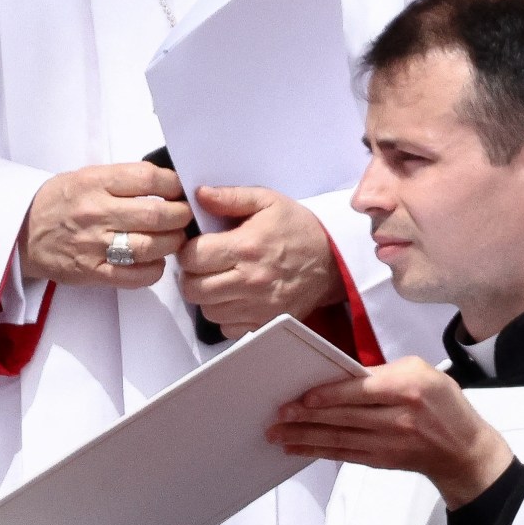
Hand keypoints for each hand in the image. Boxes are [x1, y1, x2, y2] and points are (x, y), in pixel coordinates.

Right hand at [18, 163, 191, 286]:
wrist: (20, 233)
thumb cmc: (56, 203)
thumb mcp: (83, 177)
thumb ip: (121, 180)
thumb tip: (166, 185)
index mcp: (93, 182)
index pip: (149, 178)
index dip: (174, 184)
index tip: (179, 190)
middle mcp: (95, 212)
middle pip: (157, 215)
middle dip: (181, 216)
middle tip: (183, 216)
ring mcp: (94, 244)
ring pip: (151, 246)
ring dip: (172, 243)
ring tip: (172, 238)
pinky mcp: (92, 271)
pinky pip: (137, 275)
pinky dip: (155, 269)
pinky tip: (153, 261)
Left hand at [175, 185, 343, 336]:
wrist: (335, 262)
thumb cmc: (298, 229)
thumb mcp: (268, 202)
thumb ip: (231, 197)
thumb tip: (198, 195)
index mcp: (246, 248)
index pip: (191, 257)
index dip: (188, 251)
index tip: (199, 247)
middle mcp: (249, 281)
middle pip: (193, 288)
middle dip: (192, 275)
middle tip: (206, 266)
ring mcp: (258, 307)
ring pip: (207, 310)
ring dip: (207, 296)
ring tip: (221, 280)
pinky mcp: (266, 324)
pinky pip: (227, 329)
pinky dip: (226, 316)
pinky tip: (236, 298)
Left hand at [267, 357, 514, 508]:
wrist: (466, 451)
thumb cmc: (442, 403)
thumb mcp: (424, 374)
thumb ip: (383, 372)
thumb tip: (342, 376)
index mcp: (410, 388)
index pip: (362, 391)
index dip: (331, 395)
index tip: (304, 397)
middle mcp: (400, 417)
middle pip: (346, 416)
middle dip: (308, 417)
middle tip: (279, 415)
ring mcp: (391, 442)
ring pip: (341, 438)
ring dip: (305, 437)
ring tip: (277, 434)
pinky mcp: (383, 460)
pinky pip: (345, 455)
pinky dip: (318, 452)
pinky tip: (296, 448)